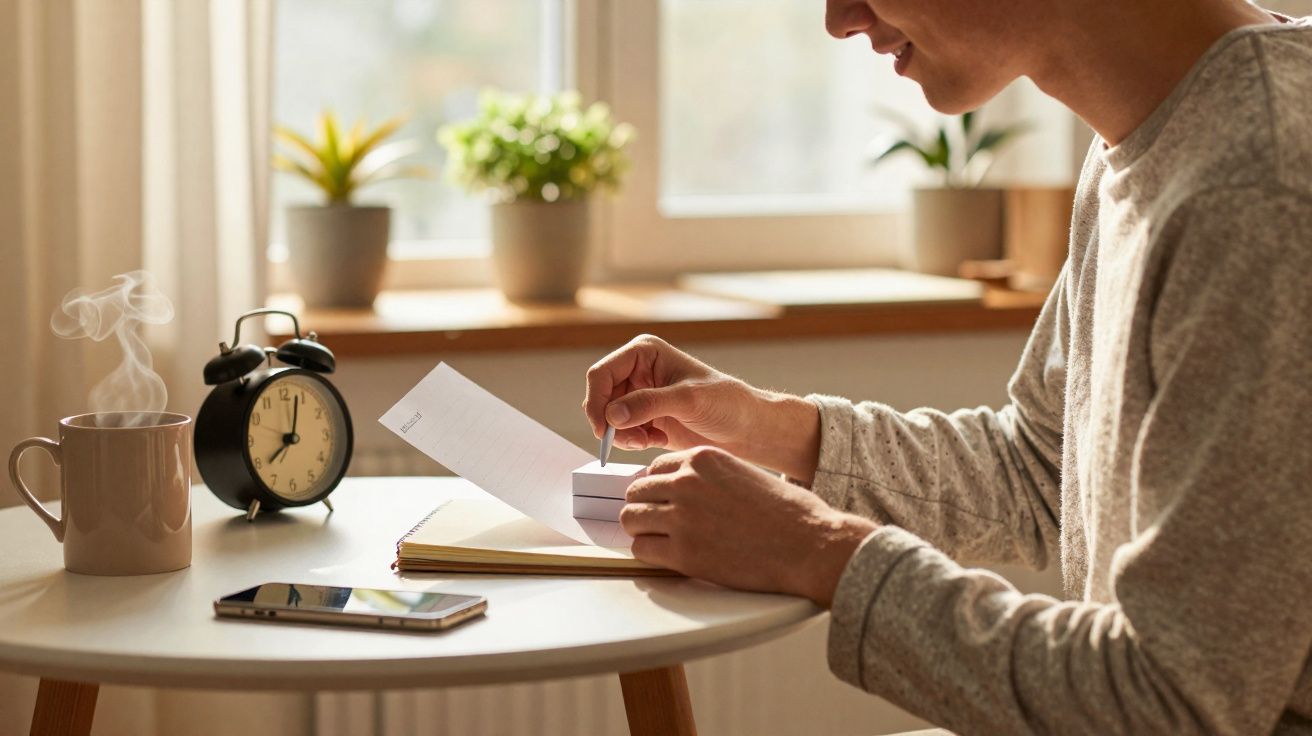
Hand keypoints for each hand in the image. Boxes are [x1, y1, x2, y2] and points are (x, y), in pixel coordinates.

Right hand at [583, 335, 820, 481]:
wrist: (746, 428)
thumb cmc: (725, 403)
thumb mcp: (687, 400)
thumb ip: (648, 404)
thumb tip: (612, 414)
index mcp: (644, 353)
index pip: (602, 373)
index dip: (597, 400)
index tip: (604, 427)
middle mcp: (638, 371)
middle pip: (600, 397)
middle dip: (609, 421)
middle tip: (628, 439)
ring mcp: (640, 396)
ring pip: (608, 417)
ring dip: (620, 433)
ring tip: (646, 440)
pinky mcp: (645, 418)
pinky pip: (621, 431)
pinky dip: (630, 440)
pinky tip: (653, 441)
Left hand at [620, 446, 877, 607]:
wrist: (809, 544)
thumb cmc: (788, 513)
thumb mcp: (744, 473)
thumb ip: (711, 476)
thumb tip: (684, 488)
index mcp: (703, 458)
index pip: (655, 467)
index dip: (656, 486)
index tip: (660, 499)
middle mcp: (687, 483)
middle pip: (637, 491)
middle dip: (643, 506)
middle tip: (653, 521)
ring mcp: (682, 518)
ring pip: (632, 519)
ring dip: (641, 530)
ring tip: (658, 539)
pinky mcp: (684, 553)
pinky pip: (641, 549)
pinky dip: (648, 553)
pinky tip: (665, 556)